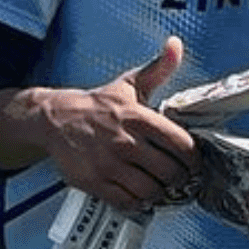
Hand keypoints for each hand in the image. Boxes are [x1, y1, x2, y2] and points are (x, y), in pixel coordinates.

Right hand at [34, 38, 198, 210]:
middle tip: (180, 179)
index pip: (180, 144)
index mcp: (137, 116)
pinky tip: (140, 195)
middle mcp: (124, 141)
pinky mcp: (94, 182)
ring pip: (150, 190)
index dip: (193, 159)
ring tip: (161, 188)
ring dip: (160, 193)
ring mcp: (108, 164)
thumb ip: (158, 68)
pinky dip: (138, 203)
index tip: (194, 163)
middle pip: (169, 172)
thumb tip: (176, 45)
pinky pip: (127, 202)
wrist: (54, 119)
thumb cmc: (97, 105)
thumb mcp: (129, 83)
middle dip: (180, 179)